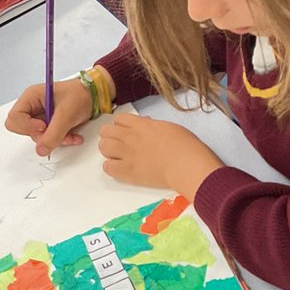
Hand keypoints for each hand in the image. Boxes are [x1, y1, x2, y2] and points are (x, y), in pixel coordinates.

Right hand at [5, 79, 94, 156]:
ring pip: (37, 137)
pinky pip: (48, 139)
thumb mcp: (67, 114)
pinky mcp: (49, 125)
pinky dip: (60, 140)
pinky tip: (72, 136)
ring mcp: (40, 117)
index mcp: (31, 97)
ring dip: (54, 139)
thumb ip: (53, 133)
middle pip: (23, 129)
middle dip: (40, 135)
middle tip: (54, 131)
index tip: (43, 127)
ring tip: (69, 134)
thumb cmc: (80, 94)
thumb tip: (41, 150)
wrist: (95, 96)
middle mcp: (32, 107)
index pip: (14, 118)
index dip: (27, 126)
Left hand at [98, 113, 223, 196]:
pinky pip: (107, 167)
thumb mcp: (169, 127)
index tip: (126, 131)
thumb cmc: (185, 146)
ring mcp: (128, 153)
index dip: (120, 125)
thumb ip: (153, 126)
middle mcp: (131, 136)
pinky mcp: (128, 171)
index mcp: (142, 124)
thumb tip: (146, 126)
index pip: (119, 119)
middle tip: (119, 144)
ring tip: (117, 156)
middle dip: (110, 136)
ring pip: (103, 146)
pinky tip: (121, 168)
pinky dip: (111, 167)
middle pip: (106, 131)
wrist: (186, 165)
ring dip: (108, 151)